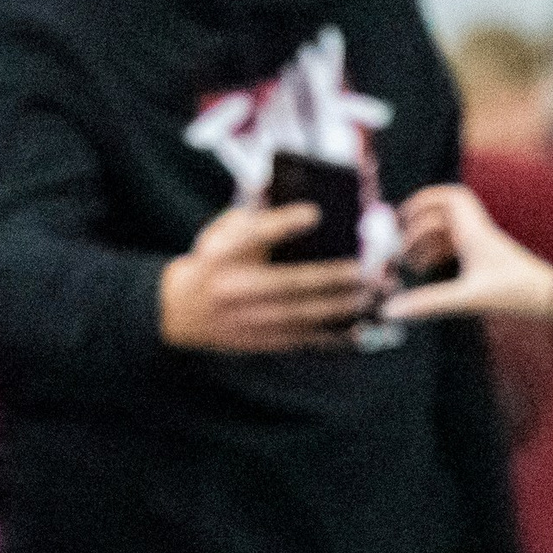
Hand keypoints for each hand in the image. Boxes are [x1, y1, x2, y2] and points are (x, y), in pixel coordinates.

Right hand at [158, 202, 368, 352]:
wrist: (182, 312)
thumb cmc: (214, 262)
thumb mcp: (221, 234)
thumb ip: (255, 219)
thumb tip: (302, 210)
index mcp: (222, 255)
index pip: (253, 235)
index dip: (283, 224)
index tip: (314, 212)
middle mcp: (234, 290)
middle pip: (288, 283)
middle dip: (329, 277)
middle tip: (363, 269)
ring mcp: (248, 320)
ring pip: (301, 315)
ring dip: (340, 307)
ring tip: (370, 295)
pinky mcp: (261, 342)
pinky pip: (302, 340)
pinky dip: (332, 336)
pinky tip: (359, 329)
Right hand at [383, 185, 552, 324]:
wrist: (548, 298)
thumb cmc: (513, 294)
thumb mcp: (466, 299)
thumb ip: (427, 303)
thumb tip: (390, 310)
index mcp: (473, 231)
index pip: (449, 198)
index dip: (424, 199)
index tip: (401, 215)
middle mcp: (477, 233)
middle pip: (445, 211)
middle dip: (421, 220)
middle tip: (399, 236)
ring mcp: (481, 246)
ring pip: (448, 231)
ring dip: (426, 241)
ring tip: (408, 262)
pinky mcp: (485, 261)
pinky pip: (456, 247)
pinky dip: (437, 253)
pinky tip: (426, 270)